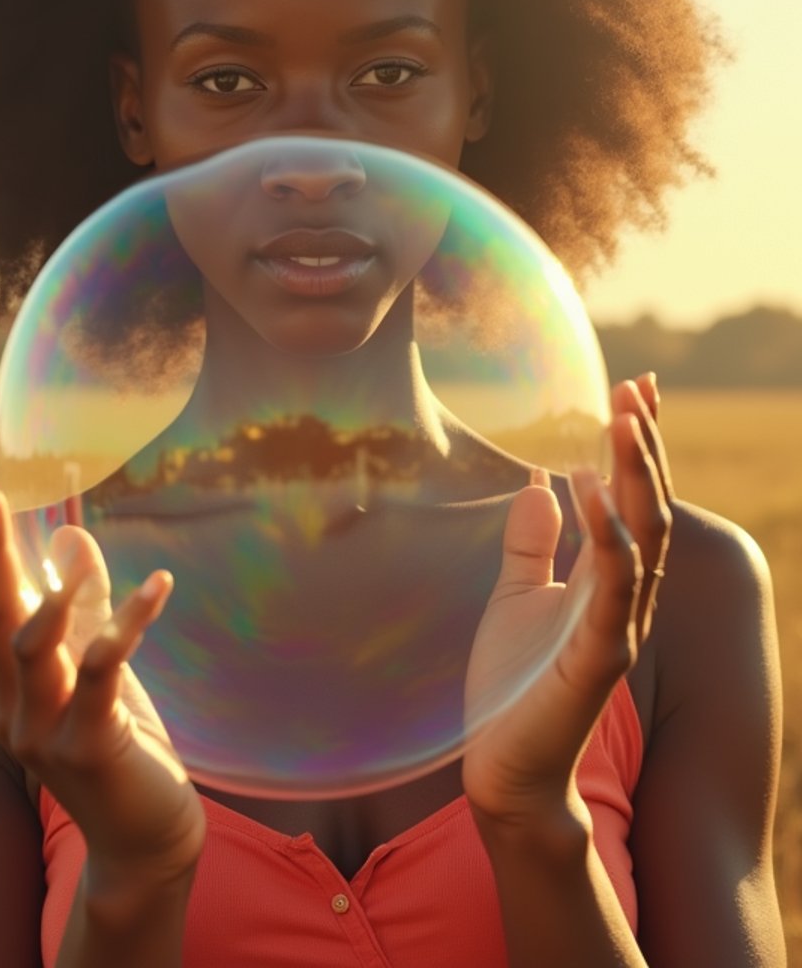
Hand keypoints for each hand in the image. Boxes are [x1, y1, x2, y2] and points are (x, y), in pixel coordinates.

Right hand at [0, 465, 205, 882]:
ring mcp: (41, 731)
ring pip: (31, 644)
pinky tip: (159, 584)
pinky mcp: (88, 746)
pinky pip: (102, 670)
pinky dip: (128, 620)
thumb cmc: (119, 744)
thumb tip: (70, 531)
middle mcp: (6, 708)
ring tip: (84, 551)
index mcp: (0, 686)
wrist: (145, 836)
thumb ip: (80, 604)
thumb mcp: (96, 663)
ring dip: (55, 589)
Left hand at [462, 374, 671, 828]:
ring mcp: (619, 622)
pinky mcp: (600, 652)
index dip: (640, 443)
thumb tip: (537, 483)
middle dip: (645, 444)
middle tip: (635, 387)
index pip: (635, 496)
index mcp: (607, 577)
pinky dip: (607, 529)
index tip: (638, 386)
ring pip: (646, 533)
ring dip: (636, 472)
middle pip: (651, 503)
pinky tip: (588, 485)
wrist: (502, 767)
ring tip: (621, 416)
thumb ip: (531, 543)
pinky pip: (615, 581)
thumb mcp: (515, 594)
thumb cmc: (512, 686)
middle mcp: (625, 595)